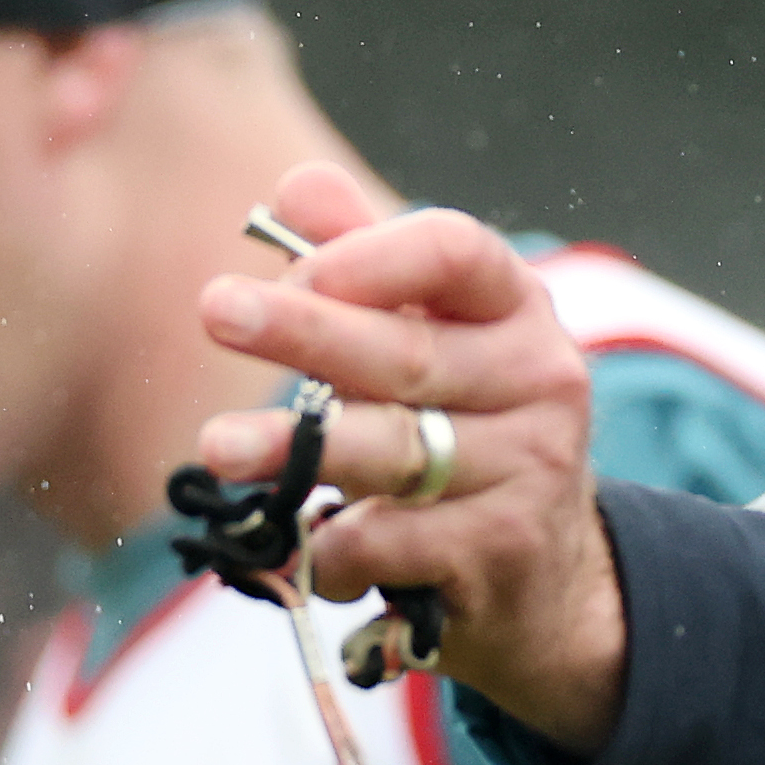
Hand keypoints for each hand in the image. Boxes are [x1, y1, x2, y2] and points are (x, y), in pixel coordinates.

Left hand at [196, 164, 631, 755]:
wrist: (548, 576)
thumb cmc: (468, 431)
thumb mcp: (435, 337)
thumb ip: (368, 259)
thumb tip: (296, 188)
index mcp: (515, 309)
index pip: (456, 253)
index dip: (373, 255)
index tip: (297, 266)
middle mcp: (540, 381)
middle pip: (409, 354)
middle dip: (306, 332)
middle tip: (215, 311)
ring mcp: (529, 470)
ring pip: (396, 452)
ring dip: (296, 449)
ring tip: (217, 448)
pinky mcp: (502, 552)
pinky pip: (392, 542)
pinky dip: (331, 546)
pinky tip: (307, 548)